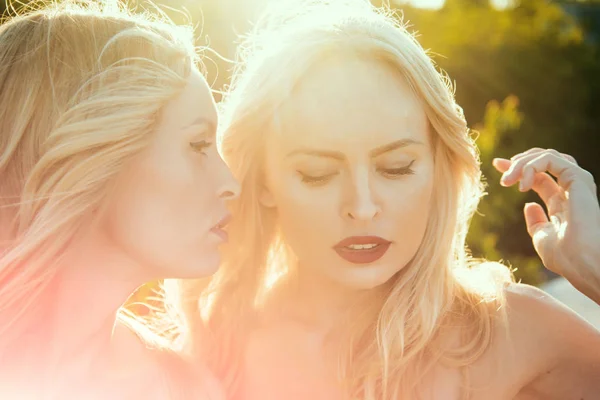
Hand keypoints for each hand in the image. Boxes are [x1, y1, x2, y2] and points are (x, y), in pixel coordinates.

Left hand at [493, 148, 599, 302]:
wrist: (583, 262)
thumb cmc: (566, 257)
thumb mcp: (543, 238)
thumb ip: (536, 222)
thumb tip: (529, 205)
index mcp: (563, 203)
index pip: (540, 176)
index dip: (518, 168)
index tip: (497, 165)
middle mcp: (571, 190)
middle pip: (544, 161)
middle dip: (519, 160)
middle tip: (499, 166)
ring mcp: (577, 183)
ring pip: (547, 156)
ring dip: (522, 163)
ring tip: (507, 180)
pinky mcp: (578, 178)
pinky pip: (551, 160)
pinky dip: (532, 166)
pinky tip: (523, 184)